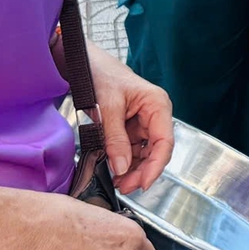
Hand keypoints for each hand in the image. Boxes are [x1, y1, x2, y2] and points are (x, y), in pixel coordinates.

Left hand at [88, 48, 173, 193]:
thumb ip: (115, 139)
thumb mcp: (107, 107)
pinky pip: (130, 150)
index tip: (143, 184)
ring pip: (143, 154)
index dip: (156, 166)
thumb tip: (122, 168)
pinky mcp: (129, 128)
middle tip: (124, 186)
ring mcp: (142, 122)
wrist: (84, 63)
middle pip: (155, 151)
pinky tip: (113, 170)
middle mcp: (154, 115)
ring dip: (132, 170)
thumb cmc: (100, 74)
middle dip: (141, 171)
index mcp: (157, 105)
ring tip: (116, 181)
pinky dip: (123, 162)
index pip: (164, 142)